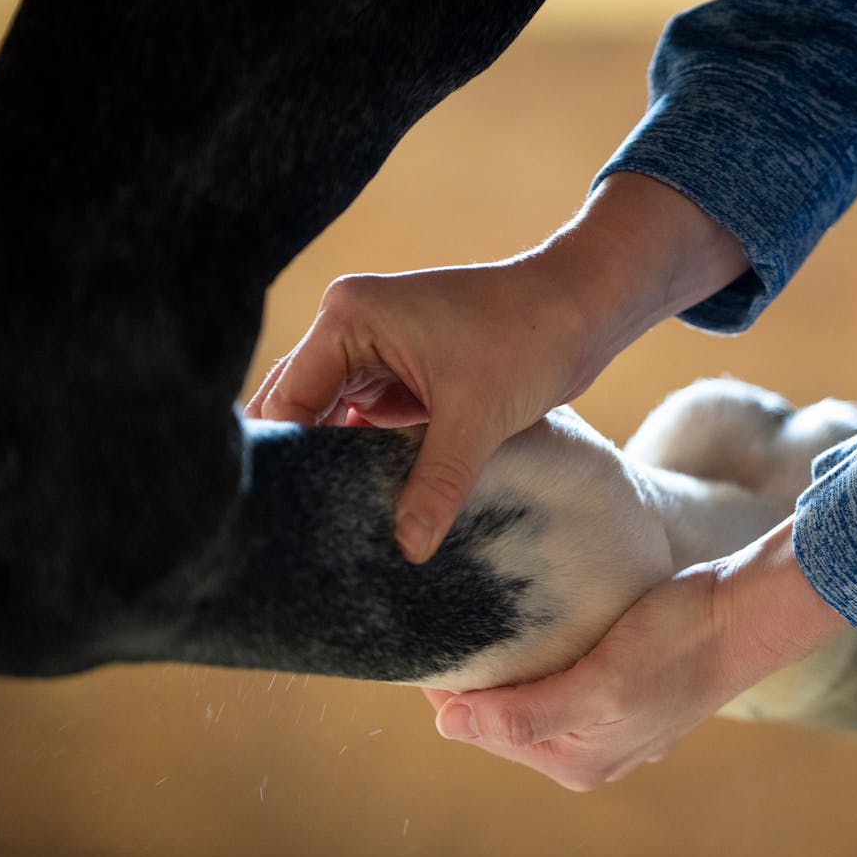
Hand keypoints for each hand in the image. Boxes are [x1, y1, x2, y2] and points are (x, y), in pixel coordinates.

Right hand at [246, 173, 748, 561]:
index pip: (288, 401)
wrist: (583, 307)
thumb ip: (437, 483)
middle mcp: (350, 329)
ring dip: (337, 468)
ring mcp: (376, 351)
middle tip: (289, 536)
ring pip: (335, 422)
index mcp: (349, 319)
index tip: (272, 521)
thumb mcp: (478, 417)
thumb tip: (407, 549)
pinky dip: (370, 459)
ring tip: (322, 530)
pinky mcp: (404, 373)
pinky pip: (370, 424)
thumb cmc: (530, 337)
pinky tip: (367, 507)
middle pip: (302, 410)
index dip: (280, 461)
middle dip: (301, 467)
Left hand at [425, 519, 852, 790]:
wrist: (746, 615)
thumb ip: (524, 718)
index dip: (449, 687)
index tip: (427, 641)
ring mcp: (610, 721)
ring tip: (481, 616)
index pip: (481, 728)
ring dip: (507, 664)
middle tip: (450, 620)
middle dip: (476, 678)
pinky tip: (531, 622)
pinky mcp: (624, 686)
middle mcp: (590, 752)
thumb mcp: (598, 687)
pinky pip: (561, 675)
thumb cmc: (677, 646)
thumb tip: (448, 725)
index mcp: (577, 762)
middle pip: (503, 715)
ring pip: (531, 694)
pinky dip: (540, 654)